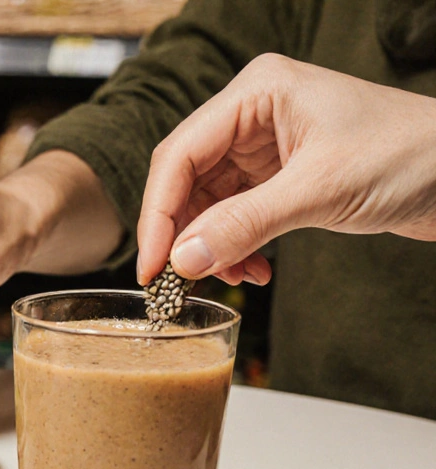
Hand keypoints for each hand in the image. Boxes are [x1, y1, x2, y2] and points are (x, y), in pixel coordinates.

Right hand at [138, 54, 435, 285]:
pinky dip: (236, 245)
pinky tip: (255, 268)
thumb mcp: (320, 191)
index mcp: (257, 92)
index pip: (180, 154)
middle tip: (175, 281)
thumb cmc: (410, 155)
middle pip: (186, 178)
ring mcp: (265, 143)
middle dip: (183, 233)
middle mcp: (253, 113)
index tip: (152, 265)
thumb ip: (244, 224)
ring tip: (232, 277)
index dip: (158, 213)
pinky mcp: (280, 174)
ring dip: (212, 245)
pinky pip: (235, 213)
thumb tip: (182, 260)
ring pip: (208, 201)